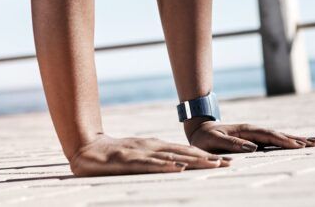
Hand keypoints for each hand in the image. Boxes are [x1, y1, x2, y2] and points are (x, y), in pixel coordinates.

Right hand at [68, 133, 232, 176]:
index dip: (206, 156)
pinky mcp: (129, 160)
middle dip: (208, 158)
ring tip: (214, 165)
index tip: (226, 161)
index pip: (185, 151)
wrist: (85, 149)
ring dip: (194, 161)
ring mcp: (141, 152)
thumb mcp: (138, 158)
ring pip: (172, 156)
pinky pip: (150, 164)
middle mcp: (151, 147)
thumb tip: (177, 167)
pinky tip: (179, 168)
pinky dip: (166, 165)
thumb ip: (155, 161)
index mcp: (155, 146)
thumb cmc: (112, 156)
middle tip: (229, 163)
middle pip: (184, 152)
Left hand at [187, 121, 314, 152]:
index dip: (284, 140)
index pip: (268, 135)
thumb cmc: (205, 137)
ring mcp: (255, 134)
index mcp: (246, 130)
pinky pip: (274, 140)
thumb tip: (253, 147)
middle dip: (297, 139)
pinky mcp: (255, 139)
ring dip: (296, 139)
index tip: (299, 145)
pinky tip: (296, 144)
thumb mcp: (215, 141)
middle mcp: (253, 130)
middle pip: (279, 134)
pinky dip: (287, 142)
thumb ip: (232, 144)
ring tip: (313, 142)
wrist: (200, 129)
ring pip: (279, 137)